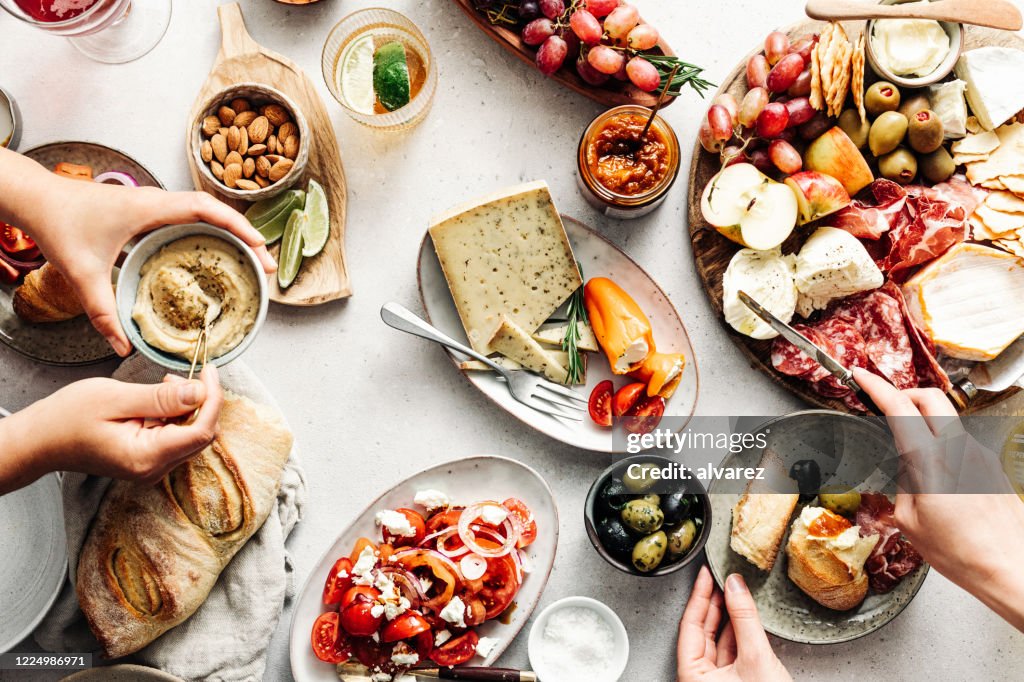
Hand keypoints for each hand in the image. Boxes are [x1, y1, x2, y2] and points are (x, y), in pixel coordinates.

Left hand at [0, 148, 275, 354]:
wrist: (35, 199)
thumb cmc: (58, 224)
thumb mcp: (81, 274)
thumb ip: (102, 312)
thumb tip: (122, 345)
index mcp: (151, 207)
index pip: (207, 209)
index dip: (238, 226)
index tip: (259, 248)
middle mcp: (158, 201)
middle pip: (216, 211)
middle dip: (245, 234)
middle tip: (264, 263)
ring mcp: (154, 205)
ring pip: (205, 213)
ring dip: (230, 232)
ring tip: (249, 259)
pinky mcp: (146, 211)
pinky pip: (189, 218)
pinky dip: (210, 233)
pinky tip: (214, 254)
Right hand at [1, 366, 222, 493]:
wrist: (40, 441)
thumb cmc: (67, 418)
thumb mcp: (115, 398)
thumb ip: (160, 398)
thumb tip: (200, 392)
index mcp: (147, 457)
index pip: (202, 431)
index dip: (213, 399)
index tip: (209, 371)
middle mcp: (154, 469)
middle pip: (202, 434)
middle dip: (201, 401)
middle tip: (180, 375)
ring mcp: (152, 468)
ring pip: (191, 435)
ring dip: (187, 407)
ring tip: (163, 384)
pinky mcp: (148, 460)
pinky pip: (176, 437)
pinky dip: (174, 415)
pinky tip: (156, 400)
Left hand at [677, 566, 790, 681]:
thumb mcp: (756, 658)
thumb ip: (744, 619)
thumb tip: (735, 586)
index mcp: (692, 676)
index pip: (690, 626)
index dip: (699, 596)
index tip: (706, 574)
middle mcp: (699, 680)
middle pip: (702, 632)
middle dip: (713, 604)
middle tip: (722, 577)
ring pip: (718, 642)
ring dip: (727, 617)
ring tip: (734, 590)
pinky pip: (731, 652)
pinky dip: (738, 633)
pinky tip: (744, 616)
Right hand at [855, 368, 1023, 631]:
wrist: (1012, 570)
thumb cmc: (961, 554)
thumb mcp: (909, 522)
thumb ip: (904, 485)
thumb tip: (907, 469)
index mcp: (933, 461)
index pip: (899, 408)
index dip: (876, 386)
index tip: (861, 376)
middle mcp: (961, 449)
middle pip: (931, 397)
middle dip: (905, 393)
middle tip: (886, 403)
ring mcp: (981, 455)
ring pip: (948, 419)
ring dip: (925, 422)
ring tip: (911, 453)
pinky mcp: (993, 467)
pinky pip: (962, 443)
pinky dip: (943, 445)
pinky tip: (938, 477)